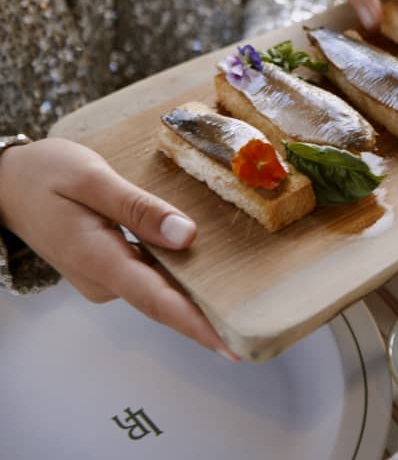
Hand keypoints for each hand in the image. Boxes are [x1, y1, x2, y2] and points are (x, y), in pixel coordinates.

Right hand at [0, 137, 235, 357]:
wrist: (5, 183)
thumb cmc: (45, 175)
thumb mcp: (91, 179)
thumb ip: (138, 208)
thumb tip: (185, 235)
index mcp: (97, 257)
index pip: (156, 299)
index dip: (195, 324)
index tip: (230, 345)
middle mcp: (101, 277)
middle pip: (161, 301)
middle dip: (204, 318)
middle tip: (250, 327)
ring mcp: (102, 275)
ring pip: (156, 290)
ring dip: (192, 297)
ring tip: (237, 303)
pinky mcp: (105, 266)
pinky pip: (146, 276)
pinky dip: (174, 278)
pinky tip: (201, 271)